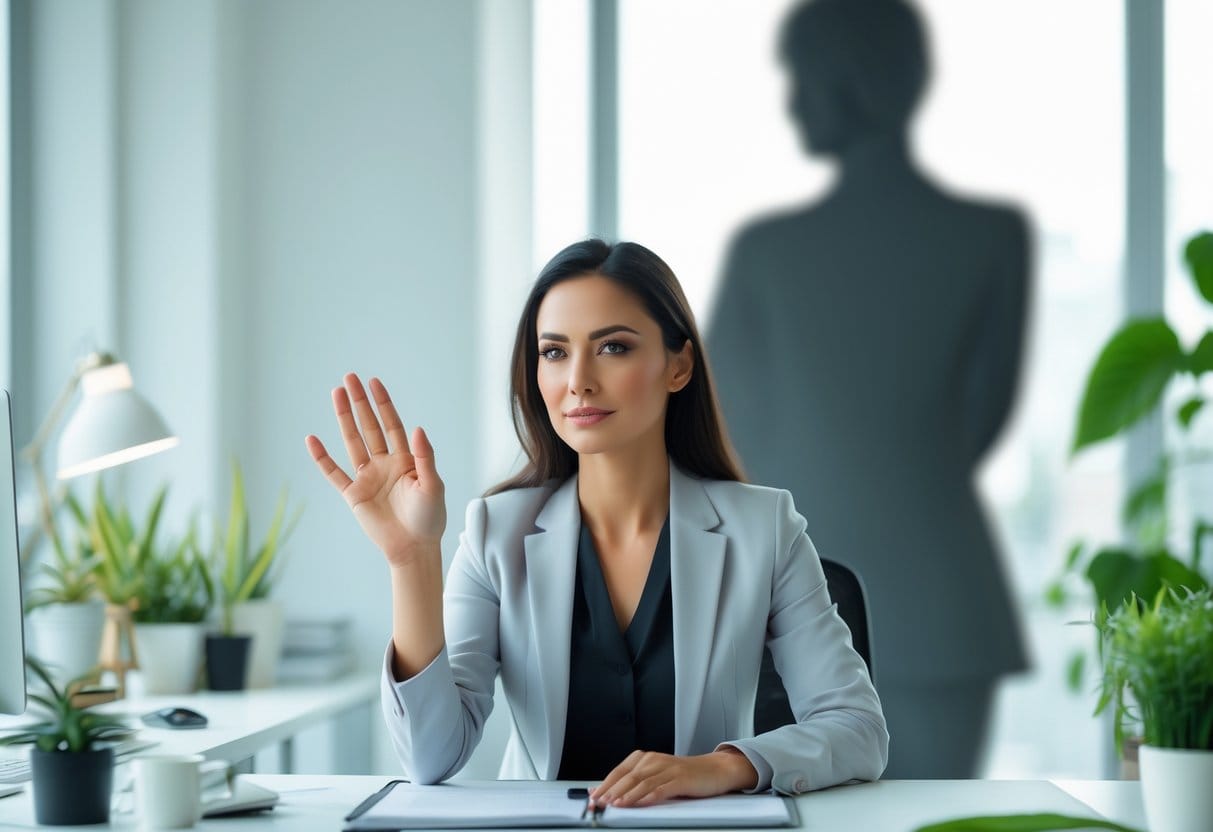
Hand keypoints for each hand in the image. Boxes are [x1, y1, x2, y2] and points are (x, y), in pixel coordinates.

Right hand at [305, 373, 446, 566]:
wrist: (414, 548)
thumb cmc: (429, 518)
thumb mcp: (433, 485)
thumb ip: (424, 458)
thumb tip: (417, 429)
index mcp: (405, 459)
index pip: (392, 424)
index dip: (383, 404)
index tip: (374, 383)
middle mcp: (384, 464)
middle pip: (369, 427)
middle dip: (360, 403)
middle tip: (349, 378)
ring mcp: (367, 478)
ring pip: (352, 442)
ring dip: (344, 419)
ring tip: (336, 394)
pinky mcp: (354, 495)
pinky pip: (334, 473)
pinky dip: (322, 458)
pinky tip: (312, 440)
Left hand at [590, 749, 757, 807]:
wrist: (714, 770)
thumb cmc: (683, 775)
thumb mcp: (655, 776)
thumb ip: (632, 783)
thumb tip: (605, 791)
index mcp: (644, 758)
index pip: (618, 771)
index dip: (603, 785)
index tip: (591, 798)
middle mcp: (653, 760)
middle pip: (627, 776)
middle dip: (610, 791)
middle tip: (599, 804)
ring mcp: (667, 769)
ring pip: (642, 782)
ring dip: (626, 795)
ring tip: (614, 805)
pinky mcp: (680, 779)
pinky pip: (662, 788)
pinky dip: (649, 796)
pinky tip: (641, 804)